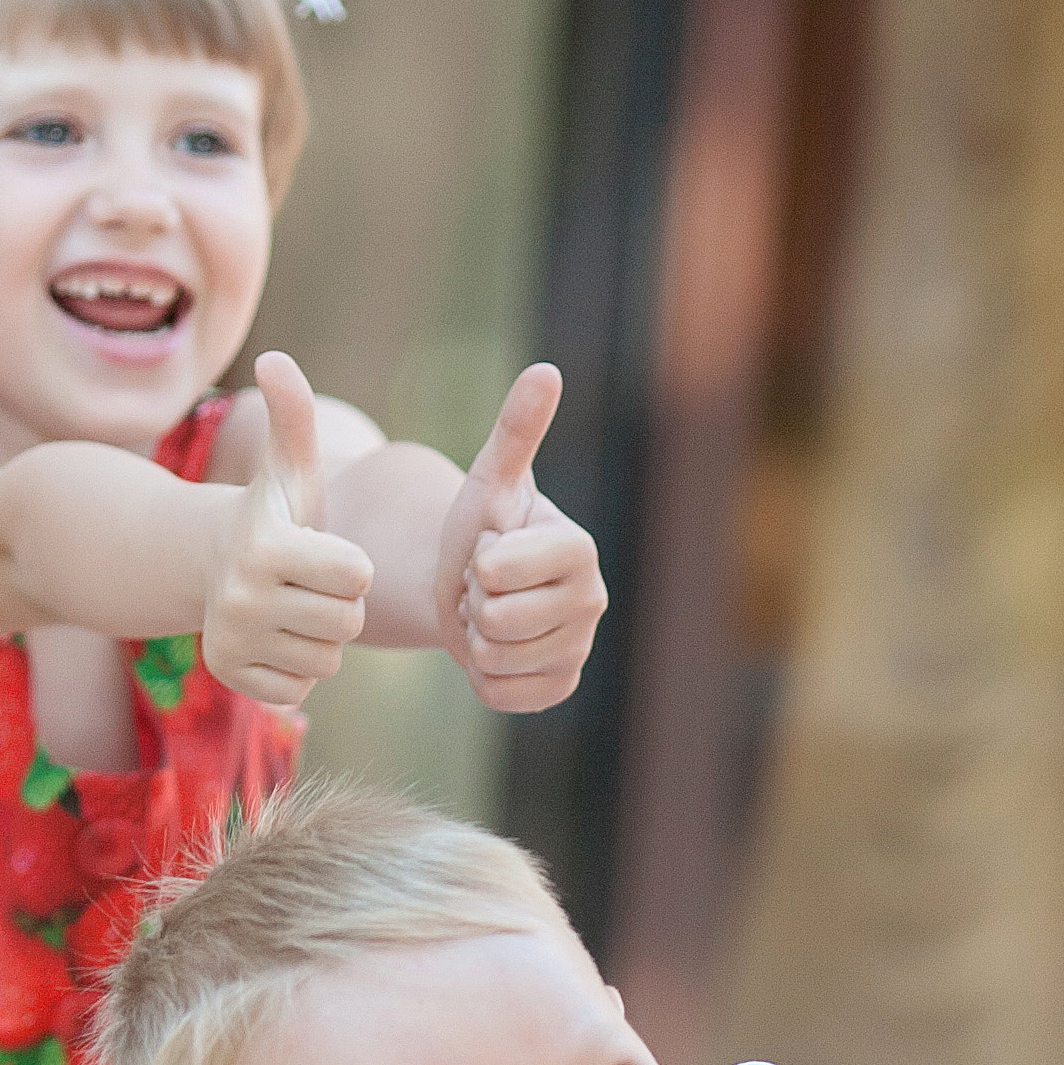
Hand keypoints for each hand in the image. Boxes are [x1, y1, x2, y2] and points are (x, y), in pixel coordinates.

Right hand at [203, 351, 372, 711]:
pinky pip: (301, 690)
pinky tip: (277, 637)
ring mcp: (233, 641)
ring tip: (292, 607)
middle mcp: (241, 598)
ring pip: (327, 661)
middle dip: (340, 603)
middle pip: (347, 623)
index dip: (352, 563)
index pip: (359, 575)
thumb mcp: (288, 465)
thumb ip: (293, 413)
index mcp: (266, 547)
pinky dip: (298, 669)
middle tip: (309, 582)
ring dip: (322, 637)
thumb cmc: (274, 511)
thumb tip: (275, 358)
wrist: (212, 560)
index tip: (322, 548)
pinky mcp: (231, 677)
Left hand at [433, 365, 605, 714]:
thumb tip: (547, 371)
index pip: (501, 572)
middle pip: (499, 620)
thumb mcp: (491, 478)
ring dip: (476, 638)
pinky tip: (495, 649)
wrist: (471, 584)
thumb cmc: (481, 525)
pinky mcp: (560, 687)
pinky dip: (483, 677)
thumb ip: (517, 428)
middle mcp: (592, 601)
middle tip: (483, 587)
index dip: (477, 563)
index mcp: (580, 548)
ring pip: (497, 658)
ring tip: (488, 613)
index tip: (488, 551)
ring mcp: (579, 648)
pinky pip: (502, 693)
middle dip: (474, 603)